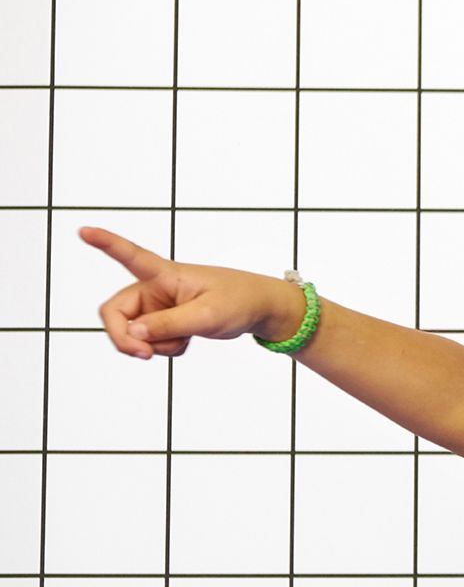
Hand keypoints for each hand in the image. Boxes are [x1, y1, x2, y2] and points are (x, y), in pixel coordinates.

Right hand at [81, 226, 284, 359]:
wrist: (258, 309)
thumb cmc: (238, 301)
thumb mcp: (207, 315)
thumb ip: (169, 324)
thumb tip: (133, 333)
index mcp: (165, 274)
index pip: (131, 256)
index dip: (106, 244)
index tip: (84, 231)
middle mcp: (154, 289)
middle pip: (115, 313)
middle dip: (125, 337)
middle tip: (143, 355)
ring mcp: (158, 307)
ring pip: (134, 334)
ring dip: (153, 346)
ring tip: (183, 339)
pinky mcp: (165, 322)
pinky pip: (152, 342)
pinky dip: (166, 348)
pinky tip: (187, 340)